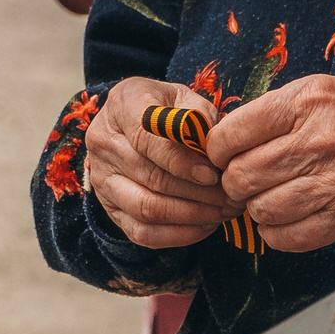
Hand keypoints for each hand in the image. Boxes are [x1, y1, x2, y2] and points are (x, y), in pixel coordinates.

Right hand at [85, 77, 230, 248]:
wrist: (136, 121)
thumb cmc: (168, 109)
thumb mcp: (184, 98)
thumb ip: (197, 119)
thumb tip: (211, 156)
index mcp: (122, 105)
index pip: (146, 138)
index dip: (182, 161)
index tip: (212, 174)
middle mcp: (103, 143)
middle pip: (150, 177)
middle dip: (198, 193)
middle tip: (231, 197)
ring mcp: (102, 178)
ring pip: (146, 208)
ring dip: (191, 215)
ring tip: (223, 212)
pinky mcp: (109, 208)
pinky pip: (142, 232)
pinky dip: (178, 235)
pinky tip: (206, 225)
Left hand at [209, 75, 334, 253]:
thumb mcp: (303, 92)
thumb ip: (260, 115)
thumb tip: (215, 148)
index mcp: (304, 105)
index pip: (232, 135)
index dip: (216, 149)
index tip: (222, 153)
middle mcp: (320, 144)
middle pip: (242, 176)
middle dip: (232, 180)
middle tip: (242, 177)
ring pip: (262, 209)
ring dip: (254, 206)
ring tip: (265, 194)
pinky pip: (289, 237)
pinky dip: (274, 232)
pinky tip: (280, 216)